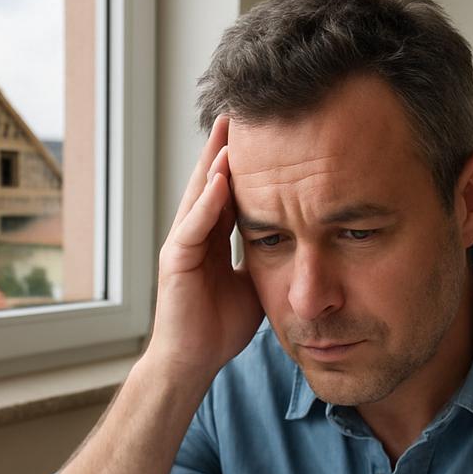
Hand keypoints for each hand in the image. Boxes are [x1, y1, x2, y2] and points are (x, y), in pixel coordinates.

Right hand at [148, 115, 263, 380]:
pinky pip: (192, 226)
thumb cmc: (219, 328)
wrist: (193, 361)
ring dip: (214, 164)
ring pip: (200, 196)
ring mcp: (182, 245)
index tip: (264, 134)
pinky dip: (207, 202)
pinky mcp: (175, 262)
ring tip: (230, 131)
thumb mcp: (254, 284)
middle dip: (225, 148)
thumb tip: (297, 243)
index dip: (245, 163)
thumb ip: (267, 259)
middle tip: (241, 112)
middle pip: (212, 182)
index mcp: (213, 240)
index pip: (230, 192)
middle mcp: (195, 235)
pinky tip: (221, 180)